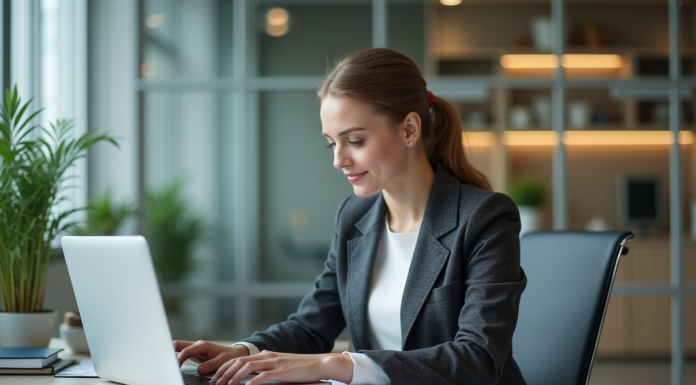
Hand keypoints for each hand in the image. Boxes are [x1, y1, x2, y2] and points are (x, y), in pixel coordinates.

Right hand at [173, 340, 250, 374]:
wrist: (235, 353)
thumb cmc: (229, 355)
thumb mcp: (222, 361)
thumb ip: (210, 365)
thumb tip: (199, 369)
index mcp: (202, 345)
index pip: (186, 351)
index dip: (179, 358)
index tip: (175, 367)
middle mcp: (197, 346)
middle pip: (178, 345)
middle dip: (170, 351)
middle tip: (165, 362)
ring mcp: (195, 350)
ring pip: (179, 349)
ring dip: (172, 354)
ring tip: (167, 364)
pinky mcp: (195, 355)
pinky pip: (182, 354)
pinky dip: (176, 357)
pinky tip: (173, 364)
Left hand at [210, 350, 353, 384]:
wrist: (320, 363)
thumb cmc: (302, 367)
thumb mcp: (281, 364)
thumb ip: (268, 366)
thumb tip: (255, 374)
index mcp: (266, 355)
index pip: (239, 359)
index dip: (225, 368)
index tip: (216, 378)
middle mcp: (268, 356)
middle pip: (239, 361)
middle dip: (224, 373)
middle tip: (215, 383)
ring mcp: (274, 363)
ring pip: (247, 367)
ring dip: (233, 377)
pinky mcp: (282, 372)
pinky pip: (263, 375)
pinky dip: (252, 382)